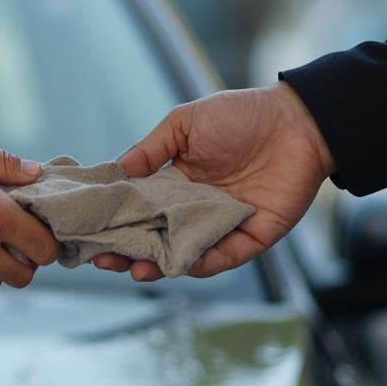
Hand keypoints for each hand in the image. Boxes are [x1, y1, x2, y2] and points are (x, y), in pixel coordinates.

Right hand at [93, 83, 334, 279]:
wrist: (298, 122)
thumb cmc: (242, 115)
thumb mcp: (185, 122)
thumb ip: (152, 148)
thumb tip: (118, 170)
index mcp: (174, 182)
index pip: (136, 209)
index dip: (113, 222)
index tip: (88, 232)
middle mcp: (193, 209)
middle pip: (153, 239)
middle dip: (127, 252)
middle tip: (104, 260)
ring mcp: (219, 225)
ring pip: (183, 255)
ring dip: (159, 265)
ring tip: (137, 270)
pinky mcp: (250, 237)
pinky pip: (222, 258)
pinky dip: (202, 264)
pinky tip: (182, 265)